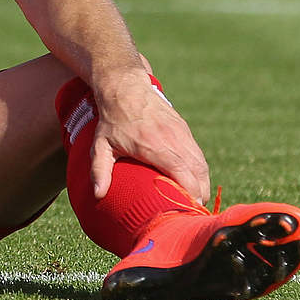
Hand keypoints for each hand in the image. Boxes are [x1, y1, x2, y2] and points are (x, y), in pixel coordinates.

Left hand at [90, 70, 210, 205]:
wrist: (126, 87)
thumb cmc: (112, 119)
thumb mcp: (101, 145)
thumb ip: (99, 170)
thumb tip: (97, 194)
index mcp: (155, 146)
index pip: (183, 175)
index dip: (190, 194)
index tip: (187, 210)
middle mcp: (173, 140)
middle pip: (198, 173)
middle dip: (199, 195)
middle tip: (191, 212)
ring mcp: (181, 134)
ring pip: (201, 164)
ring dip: (202, 183)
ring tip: (195, 201)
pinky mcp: (184, 129)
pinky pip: (198, 154)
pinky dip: (200, 170)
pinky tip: (194, 182)